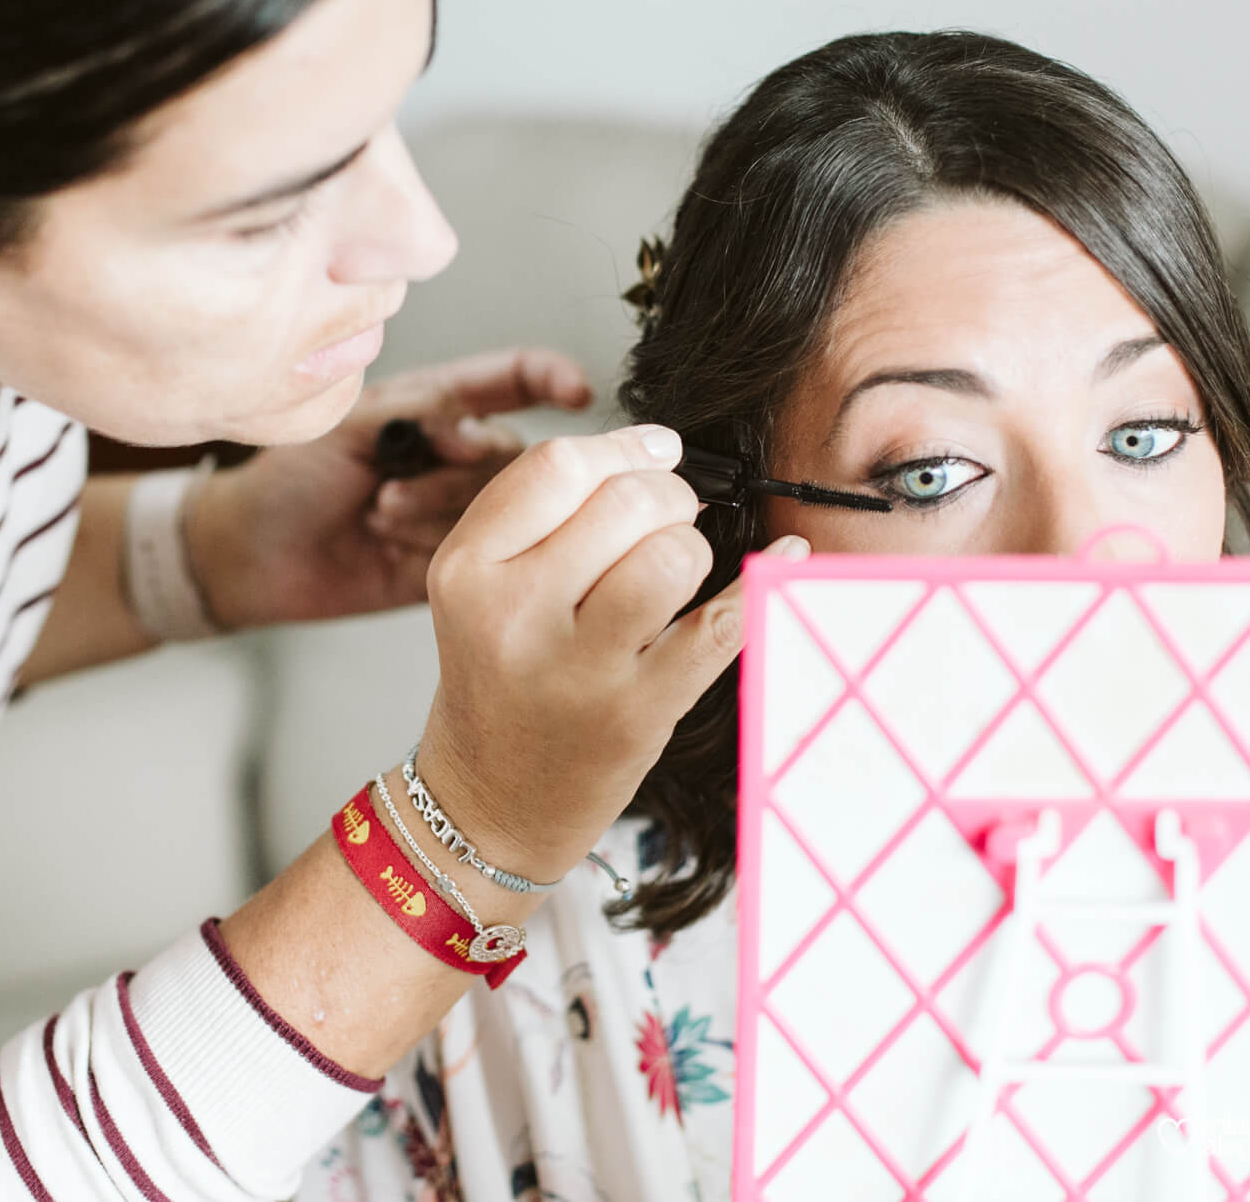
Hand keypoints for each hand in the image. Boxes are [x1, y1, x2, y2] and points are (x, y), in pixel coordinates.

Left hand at [185, 347, 592, 628]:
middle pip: (515, 455)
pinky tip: (389, 544)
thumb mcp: (349, 425)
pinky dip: (436, 547)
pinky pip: (481, 558)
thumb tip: (476, 429)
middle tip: (394, 482)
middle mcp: (458, 457)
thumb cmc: (288, 478)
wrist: (252, 554)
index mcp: (437, 407)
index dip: (550, 378)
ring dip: (438, 510)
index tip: (575, 391)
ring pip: (502, 510)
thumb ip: (420, 414)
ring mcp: (460, 514)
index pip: (512, 379)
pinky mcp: (455, 567)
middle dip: (458, 469)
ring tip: (378, 514)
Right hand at [416, 425, 808, 880]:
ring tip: (679, 568)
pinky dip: (762, 586)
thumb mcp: (479, 589)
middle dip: (667, 495)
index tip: (653, 451)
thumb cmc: (498, 683)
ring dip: (694, 547)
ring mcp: (576, 671)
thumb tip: (654, 448)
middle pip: (623, 501)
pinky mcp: (635, 713)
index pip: (556, 467)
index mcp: (465, 570)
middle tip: (668, 519)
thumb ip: (541, 516)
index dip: (620, 447)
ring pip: (671, 556)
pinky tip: (784, 558)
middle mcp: (513, 616)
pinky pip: (719, 627)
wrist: (491, 802)